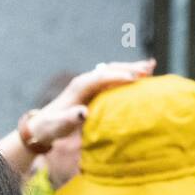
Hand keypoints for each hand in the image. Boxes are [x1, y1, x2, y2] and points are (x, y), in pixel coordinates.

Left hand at [27, 58, 156, 143]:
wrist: (43, 125)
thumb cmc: (50, 128)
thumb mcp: (57, 126)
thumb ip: (69, 120)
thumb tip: (83, 113)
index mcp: (79, 87)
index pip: (101, 78)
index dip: (118, 77)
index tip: (135, 79)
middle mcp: (86, 81)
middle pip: (111, 70)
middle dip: (130, 68)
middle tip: (149, 69)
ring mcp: (91, 84)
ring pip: (114, 71)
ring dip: (132, 68)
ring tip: (151, 67)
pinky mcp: (95, 90)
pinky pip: (114, 79)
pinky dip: (128, 75)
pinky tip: (143, 75)